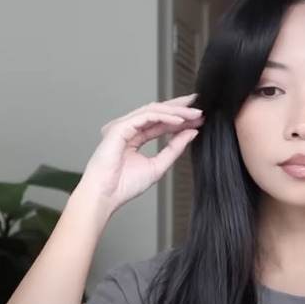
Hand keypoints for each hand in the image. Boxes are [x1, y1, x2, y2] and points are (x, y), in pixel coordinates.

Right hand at [77, 93, 203, 215]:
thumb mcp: (158, 166)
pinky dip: (165, 117)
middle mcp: (127, 129)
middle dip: (179, 107)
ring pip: (153, 111)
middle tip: (198, 107)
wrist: (106, 196)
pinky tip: (180, 120)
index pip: (160, 122)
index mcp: (134, 137)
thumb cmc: (123, 186)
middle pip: (157, 112)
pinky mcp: (120, 127)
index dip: (180, 119)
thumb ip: (174, 148)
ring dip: (175, 111)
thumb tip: (192, 133)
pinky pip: (146, 116)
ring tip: (193, 114)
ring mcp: (122, 126)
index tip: (198, 118)